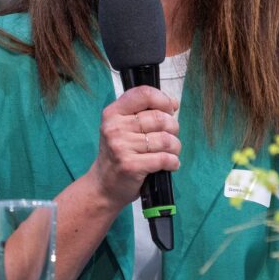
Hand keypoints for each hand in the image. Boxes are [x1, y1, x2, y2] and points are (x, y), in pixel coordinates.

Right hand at [89, 85, 180, 207]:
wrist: (103, 185)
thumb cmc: (118, 154)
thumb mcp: (123, 128)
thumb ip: (146, 112)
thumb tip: (174, 103)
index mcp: (113, 113)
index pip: (144, 94)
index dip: (163, 100)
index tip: (168, 111)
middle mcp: (115, 127)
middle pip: (160, 118)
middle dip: (173, 129)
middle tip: (169, 138)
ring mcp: (121, 146)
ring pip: (166, 140)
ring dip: (175, 148)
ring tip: (169, 153)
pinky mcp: (130, 165)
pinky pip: (164, 158)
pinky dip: (173, 162)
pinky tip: (169, 164)